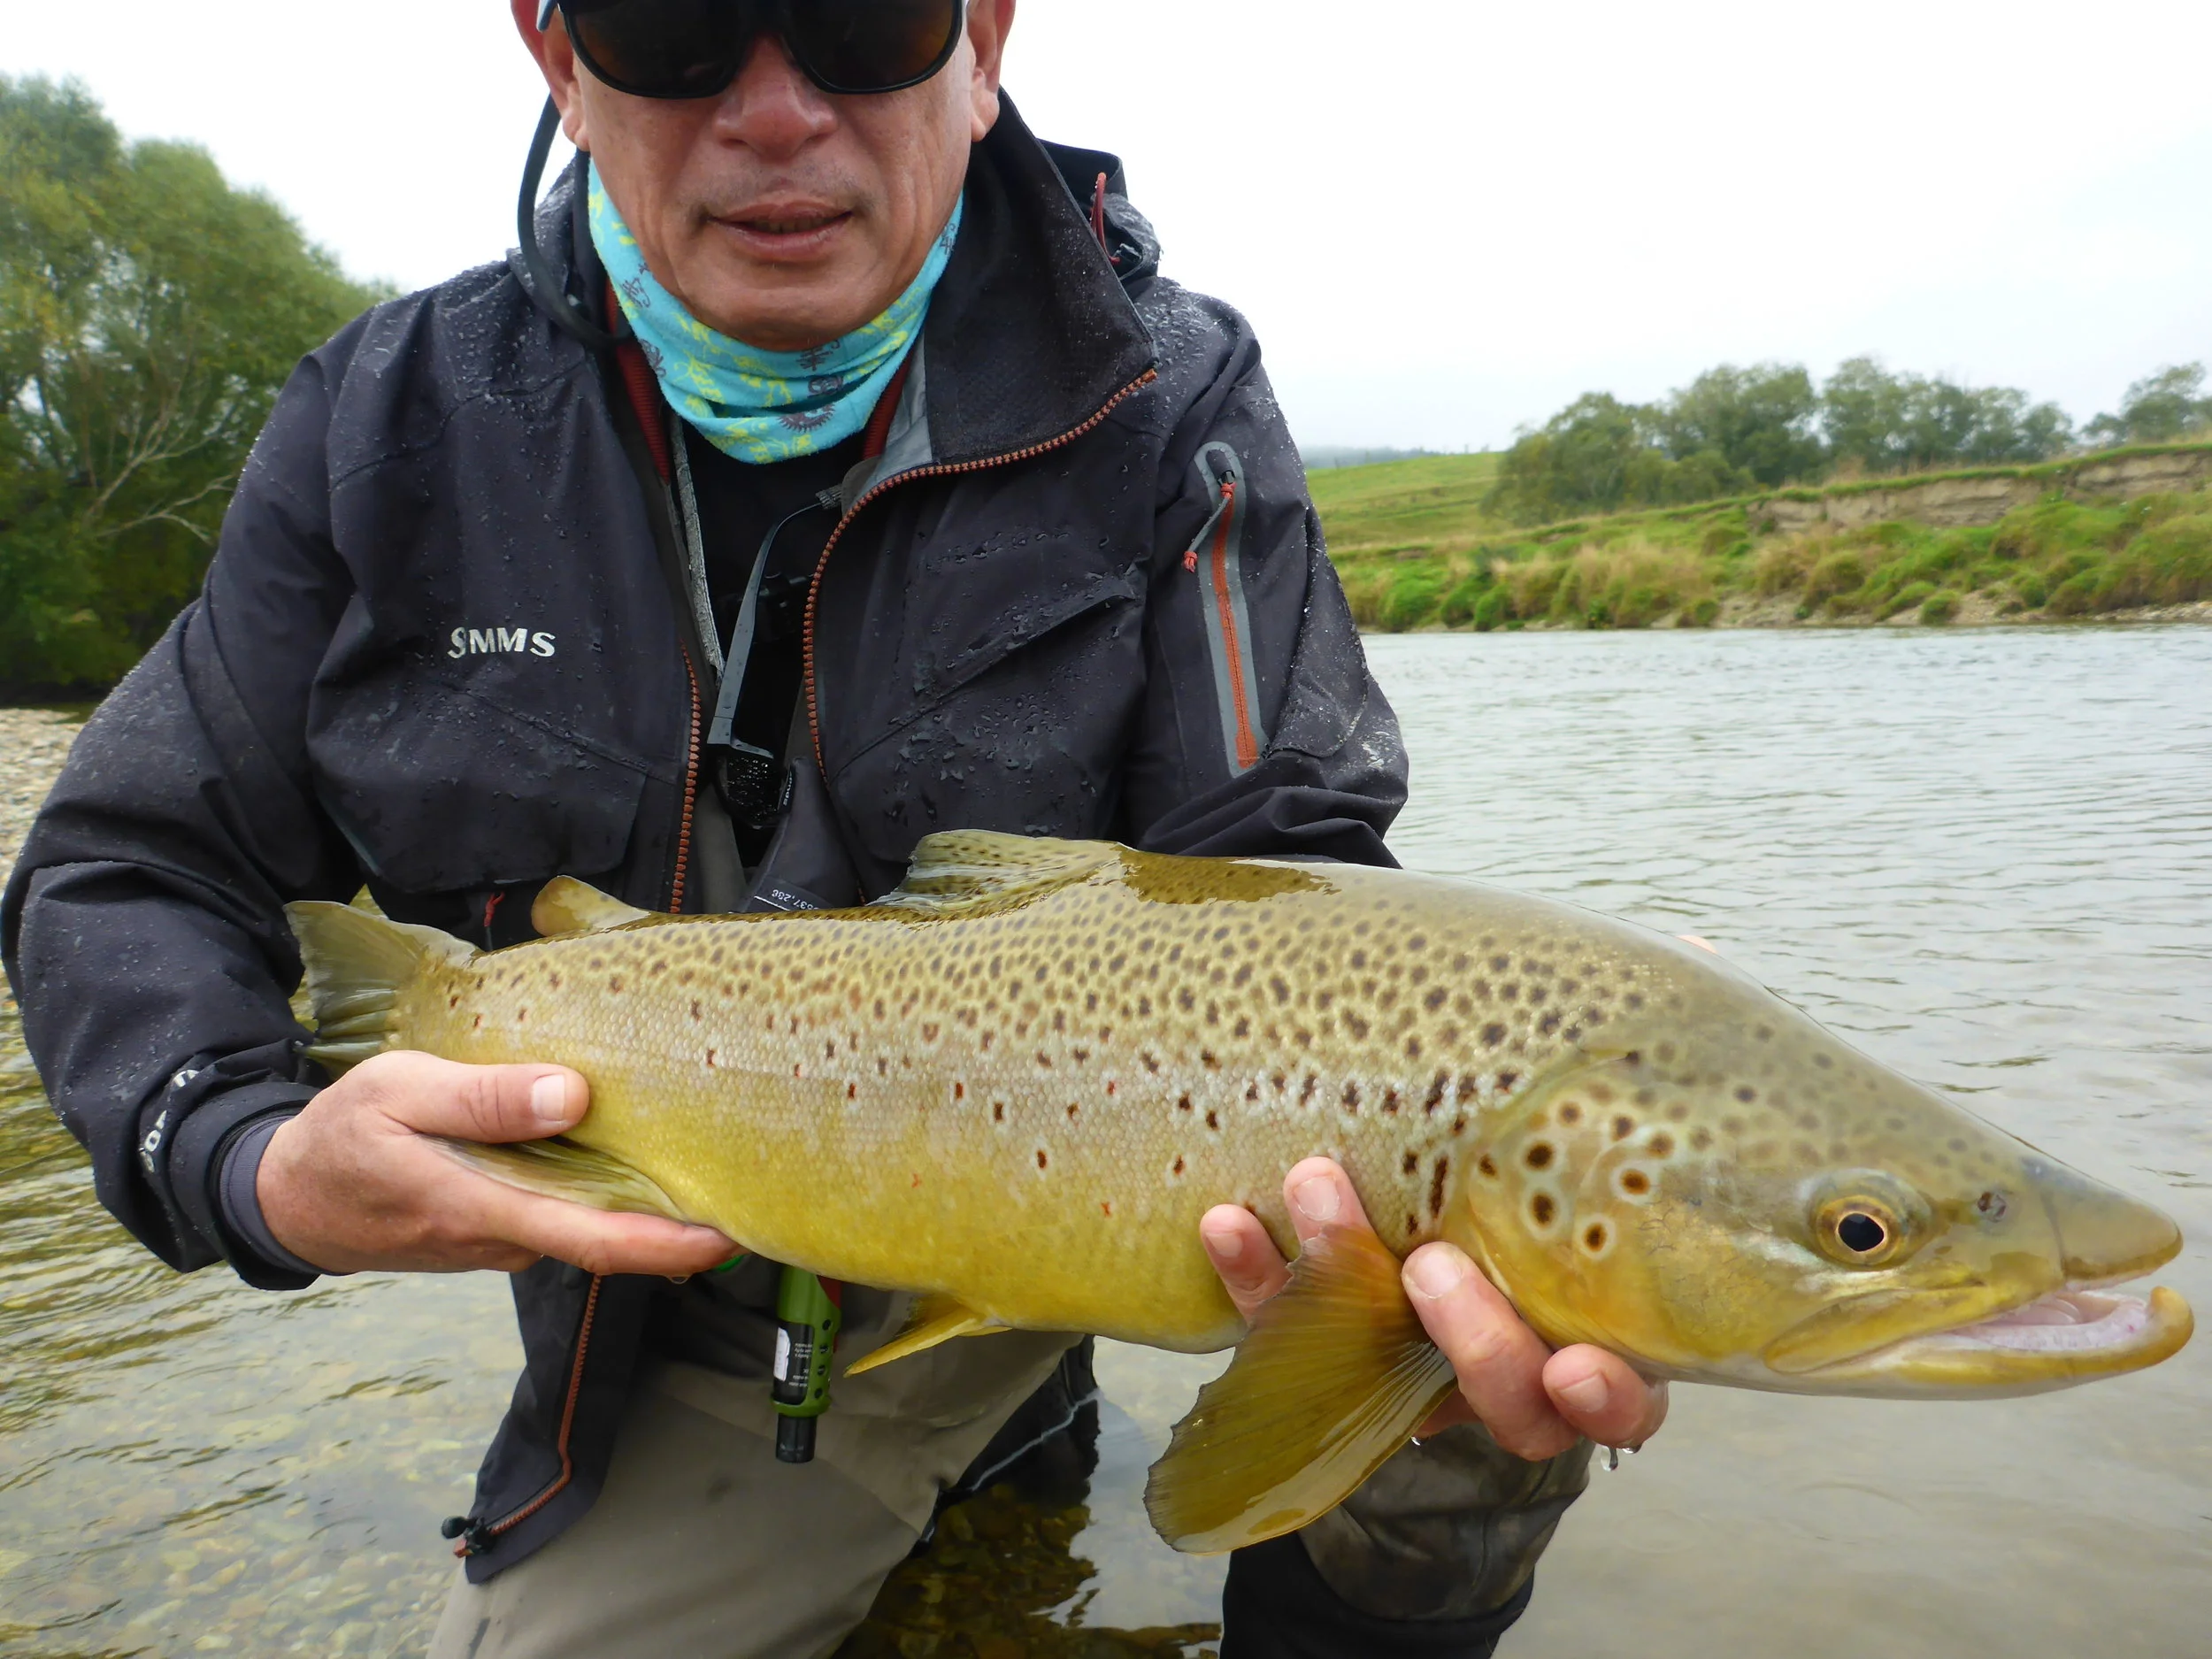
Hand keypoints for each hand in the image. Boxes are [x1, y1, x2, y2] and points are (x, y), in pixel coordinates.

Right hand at [258, 1050, 735, 1277]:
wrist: (285, 1198)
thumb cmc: (339, 1139)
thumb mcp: (399, 1094)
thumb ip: (484, 1100)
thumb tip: (573, 1097)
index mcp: (486, 1209)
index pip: (598, 1242)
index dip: (671, 1245)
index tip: (733, 1232)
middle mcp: (506, 1238)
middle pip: (610, 1238)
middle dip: (681, 1222)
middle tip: (754, 1180)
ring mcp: (503, 1241)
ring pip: (586, 1224)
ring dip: (642, 1202)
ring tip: (708, 1153)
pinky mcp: (498, 1229)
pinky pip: (561, 1213)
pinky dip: (599, 1190)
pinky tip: (629, 1148)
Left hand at [1200, 1157, 1667, 1459]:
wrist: (1446, 1170)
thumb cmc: (1545, 1165)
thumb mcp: (1568, 1150)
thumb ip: (1575, 1123)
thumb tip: (1596, 1005)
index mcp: (1595, 1339)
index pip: (1622, 1401)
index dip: (1608, 1399)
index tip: (1575, 1367)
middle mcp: (1511, 1376)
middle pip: (1508, 1406)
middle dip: (1472, 1343)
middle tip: (1428, 1266)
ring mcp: (1418, 1377)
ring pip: (1388, 1383)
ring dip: (1345, 1297)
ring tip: (1316, 1196)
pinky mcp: (1330, 1358)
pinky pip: (1288, 1340)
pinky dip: (1257, 1281)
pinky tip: (1226, 1225)